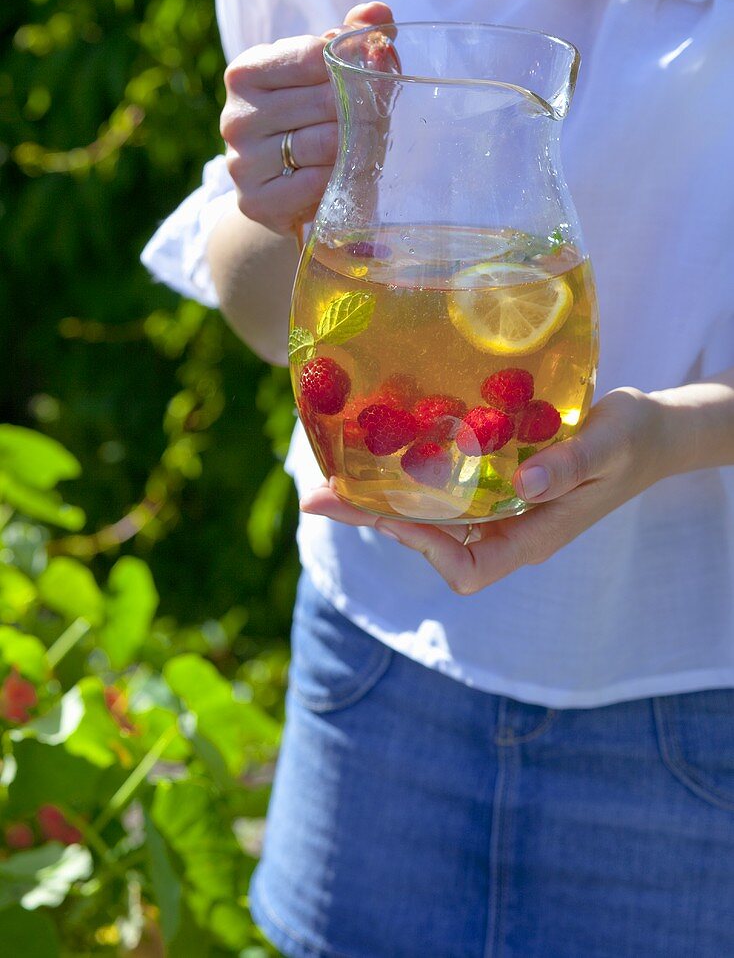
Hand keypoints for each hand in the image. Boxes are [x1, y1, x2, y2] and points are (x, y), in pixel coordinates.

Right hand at [220, 1, 393, 235]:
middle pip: (322, 101)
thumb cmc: (310, 124)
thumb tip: (378, 13)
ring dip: (357, 146)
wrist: (285, 195)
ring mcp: (241, 161)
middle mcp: (236, 116)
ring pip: (321, 143)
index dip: (353, 66)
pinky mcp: (254, 201)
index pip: (312, 56)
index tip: (377, 78)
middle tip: (382, 118)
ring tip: (369, 147)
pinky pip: (314, 184)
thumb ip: (351, 40)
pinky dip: (339, 180)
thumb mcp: (325, 78)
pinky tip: (346, 178)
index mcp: (246, 73)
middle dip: (362, 109)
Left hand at [300, 387, 669, 594]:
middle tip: (319, 494)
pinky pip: (444, 492)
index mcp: (534, 536)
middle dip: (375, 520)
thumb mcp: (608, 448)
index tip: (390, 512)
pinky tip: (384, 450)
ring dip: (381, 499)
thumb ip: (569, 467)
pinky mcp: (495, 484)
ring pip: (430, 519)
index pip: (467, 568)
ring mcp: (500, 510)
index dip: (423, 548)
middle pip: (431, 545)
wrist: (650, 433)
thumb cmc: (633, 441)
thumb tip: (519, 487)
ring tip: (332, 475)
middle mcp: (509, 530)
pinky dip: (410, 477)